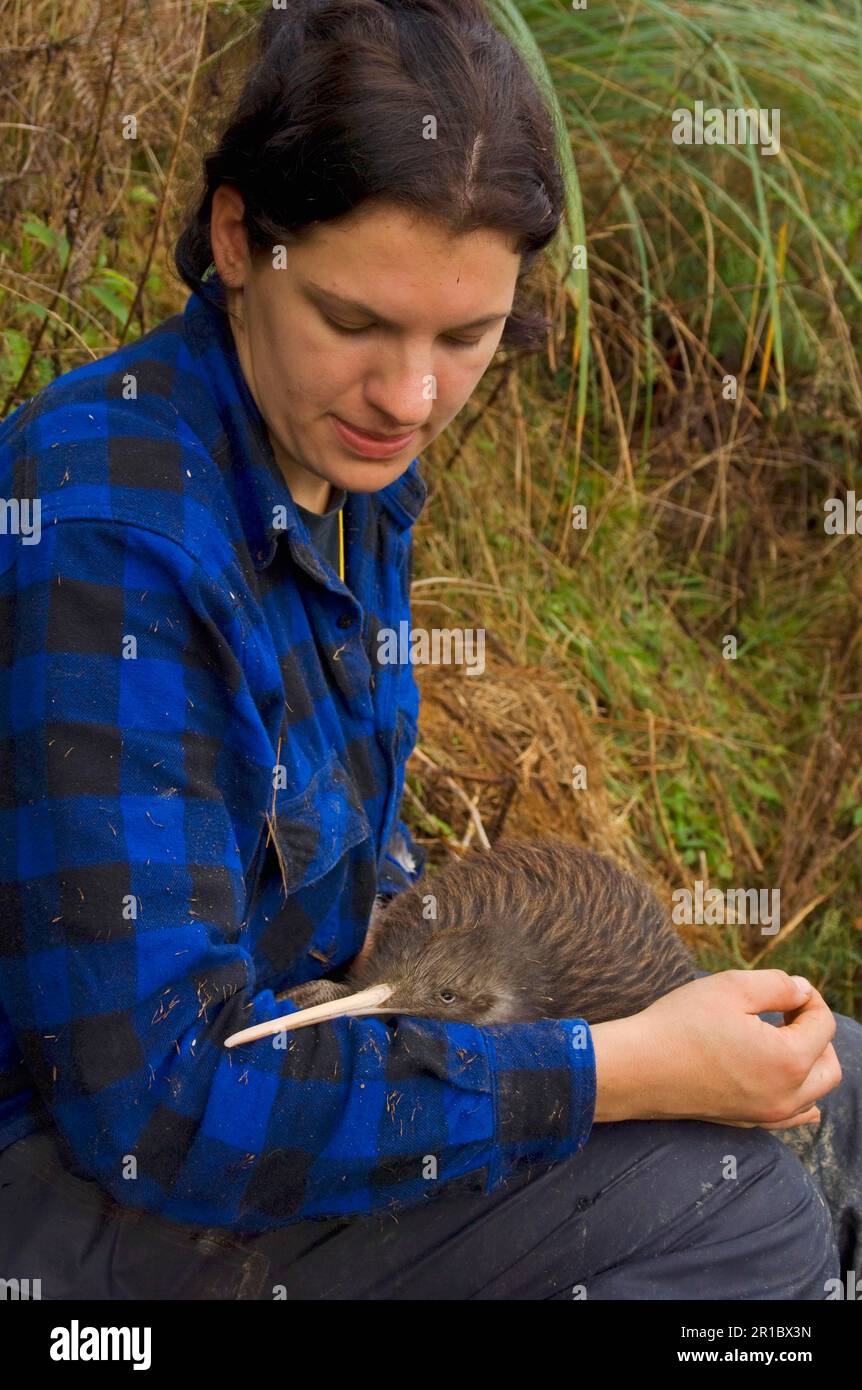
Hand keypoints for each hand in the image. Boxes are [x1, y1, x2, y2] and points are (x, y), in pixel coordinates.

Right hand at [591, 969, 840, 1129]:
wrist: (637, 1068)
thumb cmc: (680, 1024)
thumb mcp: (731, 987)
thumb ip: (778, 984)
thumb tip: (803, 990)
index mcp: (788, 1061)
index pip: (823, 1025)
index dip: (808, 998)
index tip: (784, 987)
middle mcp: (786, 1095)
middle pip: (829, 1064)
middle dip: (816, 1033)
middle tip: (784, 1012)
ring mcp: (767, 1114)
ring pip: (815, 1092)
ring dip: (809, 1062)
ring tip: (777, 1036)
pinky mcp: (747, 1121)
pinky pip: (793, 1115)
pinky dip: (799, 1095)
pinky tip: (786, 1080)